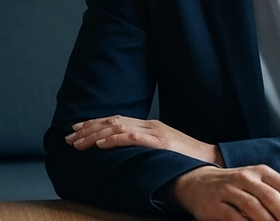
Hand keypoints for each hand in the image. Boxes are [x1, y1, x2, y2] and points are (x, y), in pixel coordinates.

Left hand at [65, 116, 221, 165]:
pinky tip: (99, 144)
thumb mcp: (164, 149)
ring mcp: (155, 132)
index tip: (76, 130)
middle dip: (88, 129)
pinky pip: (131, 137)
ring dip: (94, 135)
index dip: (95, 123)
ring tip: (77, 143)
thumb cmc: (187, 158)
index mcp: (151, 126)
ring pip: (117, 127)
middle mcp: (150, 125)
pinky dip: (113, 139)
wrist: (210, 159)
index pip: (117, 120)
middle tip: (69, 137)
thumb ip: (146, 146)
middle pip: (113, 121)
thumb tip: (123, 154)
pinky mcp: (160, 142)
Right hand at [172, 165, 279, 220]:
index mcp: (261, 172)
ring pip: (254, 208)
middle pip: (272, 198)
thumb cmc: (235, 186)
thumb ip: (277, 196)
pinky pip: (234, 218)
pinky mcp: (214, 205)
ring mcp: (229, 190)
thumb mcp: (256, 184)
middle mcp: (246, 178)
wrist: (197, 183)